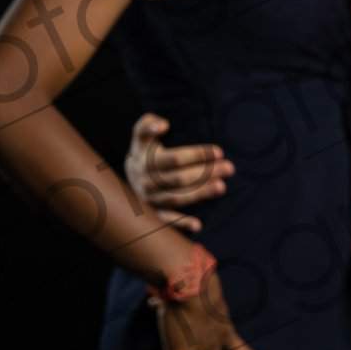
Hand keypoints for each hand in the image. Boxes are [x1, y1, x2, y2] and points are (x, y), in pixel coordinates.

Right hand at [125, 111, 234, 231]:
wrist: (121, 183)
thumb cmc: (142, 154)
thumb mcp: (141, 137)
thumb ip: (148, 124)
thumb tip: (163, 124)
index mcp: (144, 161)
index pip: (174, 158)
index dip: (197, 155)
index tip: (219, 152)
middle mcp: (145, 181)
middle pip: (180, 178)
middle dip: (207, 173)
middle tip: (229, 168)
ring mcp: (148, 200)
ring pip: (176, 198)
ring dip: (200, 194)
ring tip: (222, 187)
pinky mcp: (151, 215)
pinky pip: (165, 221)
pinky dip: (180, 224)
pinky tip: (198, 225)